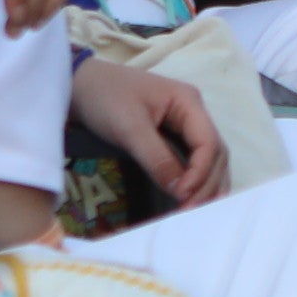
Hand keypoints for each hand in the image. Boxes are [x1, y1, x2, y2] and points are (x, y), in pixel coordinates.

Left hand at [70, 55, 228, 207]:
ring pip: (209, 158)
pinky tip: (192, 198)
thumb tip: (180, 192)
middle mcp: (194, 113)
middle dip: (207, 183)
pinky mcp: (174, 136)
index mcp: (189, 102)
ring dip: (207, 185)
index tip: (183, 197)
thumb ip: (156, 158)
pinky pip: (193, 160)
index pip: (208, 143)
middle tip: (192, 211)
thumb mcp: (129, 127)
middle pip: (216, 153)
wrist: (80, 85)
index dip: (200, 173)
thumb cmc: (105, 98)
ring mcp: (186, 124)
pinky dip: (196, 180)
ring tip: (197, 211)